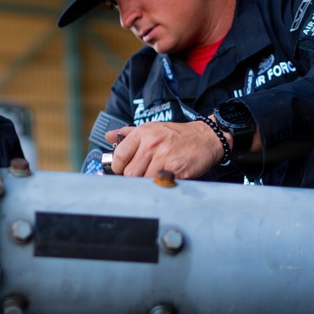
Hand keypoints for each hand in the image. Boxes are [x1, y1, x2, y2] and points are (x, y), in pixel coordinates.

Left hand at [106, 121, 222, 179]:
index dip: (117, 167)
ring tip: (152, 177)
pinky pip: (160, 183)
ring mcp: (165, 157)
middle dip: (132, 178)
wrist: (205, 137)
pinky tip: (163, 179)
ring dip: (146, 183)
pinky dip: (159, 185)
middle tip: (139, 176)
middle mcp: (152, 144)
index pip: (120, 155)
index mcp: (143, 133)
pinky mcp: (177, 170)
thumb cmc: (175, 134)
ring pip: (143, 180)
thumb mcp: (151, 128)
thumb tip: (108, 136)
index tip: (120, 170)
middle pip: (130, 172)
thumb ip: (128, 133)